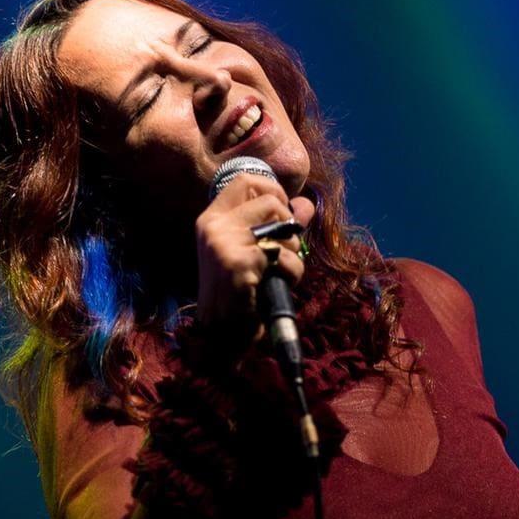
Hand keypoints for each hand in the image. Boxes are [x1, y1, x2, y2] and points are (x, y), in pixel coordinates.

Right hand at [194, 173, 315, 342]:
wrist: (221, 338)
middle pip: (270, 200)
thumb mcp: (257, 252)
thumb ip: (280, 225)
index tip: (283, 209)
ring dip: (293, 251)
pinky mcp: (238, 263)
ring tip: (281, 271)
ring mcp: (223, 243)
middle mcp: (213, 227)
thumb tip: (307, 203)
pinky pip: (285, 256)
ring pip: (282, 226)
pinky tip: (280, 285)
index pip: (245, 180)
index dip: (271, 188)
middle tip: (285, 248)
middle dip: (289, 223)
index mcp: (211, 220)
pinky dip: (292, 272)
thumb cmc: (240, 294)